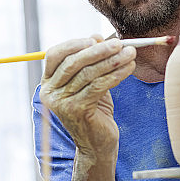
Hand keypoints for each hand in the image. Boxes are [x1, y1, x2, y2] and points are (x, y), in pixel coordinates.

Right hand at [39, 35, 135, 157]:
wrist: (97, 144)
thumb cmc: (94, 110)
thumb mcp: (90, 82)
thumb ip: (91, 61)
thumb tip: (96, 36)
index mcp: (49, 82)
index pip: (55, 55)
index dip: (74, 43)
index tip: (96, 38)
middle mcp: (50, 92)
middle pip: (73, 62)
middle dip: (99, 51)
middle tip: (121, 44)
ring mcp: (61, 103)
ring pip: (88, 74)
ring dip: (112, 61)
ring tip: (131, 54)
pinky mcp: (76, 111)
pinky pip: (98, 86)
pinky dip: (115, 75)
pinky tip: (128, 69)